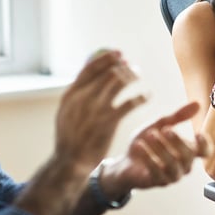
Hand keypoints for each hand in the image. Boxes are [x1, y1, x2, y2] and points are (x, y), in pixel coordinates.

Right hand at [54, 50, 147, 170]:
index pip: (90, 68)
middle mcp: (83, 98)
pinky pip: (130, 103)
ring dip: (132, 76)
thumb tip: (91, 73)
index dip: (106, 58)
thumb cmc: (71, 135)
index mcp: (70, 94)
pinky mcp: (109, 122)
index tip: (119, 53)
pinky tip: (147, 96)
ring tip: (139, 75)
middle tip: (132, 66)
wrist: (69, 161)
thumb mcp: (67, 111)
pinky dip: (141, 97)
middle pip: (107, 72)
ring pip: (119, 82)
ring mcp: (96, 109)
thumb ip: (77, 94)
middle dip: (123, 66)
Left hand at [105, 101, 213, 192]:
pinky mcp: (158, 182)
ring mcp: (172, 175)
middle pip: (189, 156)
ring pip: (173, 165)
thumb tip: (197, 103)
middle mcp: (184, 165)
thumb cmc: (147, 142)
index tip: (197, 133)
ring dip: (162, 149)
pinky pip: (156, 172)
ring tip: (150, 135)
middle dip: (178, 141)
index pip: (205, 152)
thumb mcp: (160, 124)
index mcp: (188, 151)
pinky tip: (139, 145)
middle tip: (165, 129)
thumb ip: (178, 116)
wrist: (126, 161)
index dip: (205, 144)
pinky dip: (148, 157)